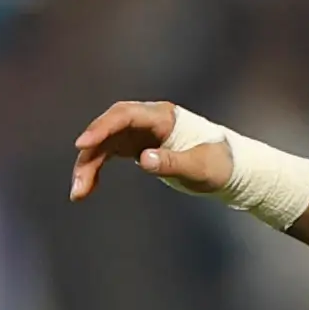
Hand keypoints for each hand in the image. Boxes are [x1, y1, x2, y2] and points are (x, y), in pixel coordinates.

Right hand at [67, 100, 230, 201]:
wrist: (230, 169)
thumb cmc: (221, 165)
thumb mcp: (200, 168)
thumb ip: (173, 162)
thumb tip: (143, 159)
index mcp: (164, 117)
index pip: (125, 115)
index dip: (102, 127)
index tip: (83, 144)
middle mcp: (148, 120)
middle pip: (109, 129)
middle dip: (89, 153)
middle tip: (78, 181)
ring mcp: (140, 133)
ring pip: (104, 144)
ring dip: (88, 166)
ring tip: (78, 193)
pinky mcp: (136, 146)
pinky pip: (109, 155)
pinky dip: (96, 170)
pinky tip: (86, 189)